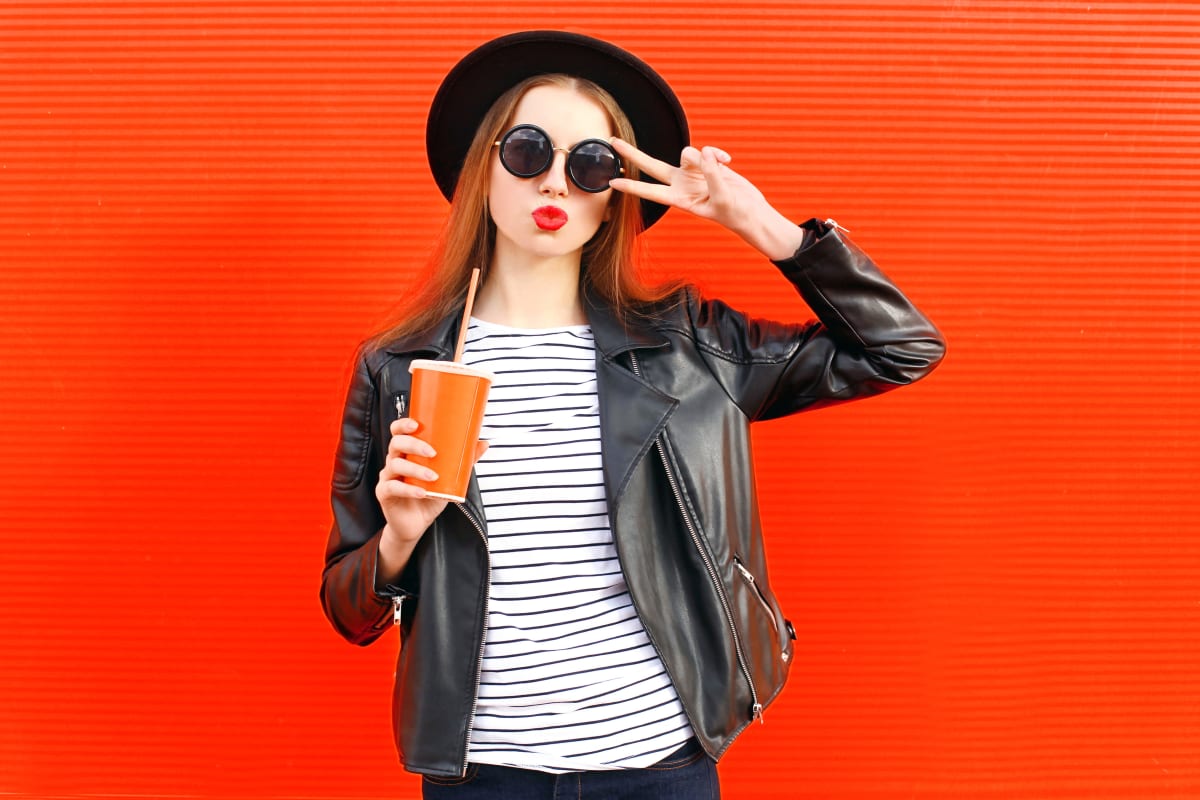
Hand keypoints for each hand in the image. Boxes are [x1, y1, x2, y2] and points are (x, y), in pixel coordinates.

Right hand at [375, 418, 488, 547]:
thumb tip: (483, 443)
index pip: (398, 432)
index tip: (416, 424)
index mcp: (407, 452)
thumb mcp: (449, 477)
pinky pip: (393, 487)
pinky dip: (409, 489)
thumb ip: (464, 460)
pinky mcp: (384, 494)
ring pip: (395, 465)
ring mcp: (388, 477)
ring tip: (433, 477)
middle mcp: (394, 461)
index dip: (403, 425)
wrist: (417, 524)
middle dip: (414, 445)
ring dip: (416, 469)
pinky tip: (422, 493)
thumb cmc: (430, 495)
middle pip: (396, 444)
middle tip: (433, 453)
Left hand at [609, 139, 805, 259]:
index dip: (631, 186)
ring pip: (688, 153)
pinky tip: (729, 161)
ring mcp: (693, 173)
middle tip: (612, 141)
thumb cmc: (735, 212)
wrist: (751, 211)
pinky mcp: (707, 164)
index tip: (612, 182)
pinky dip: (718, 154)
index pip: (650, 191)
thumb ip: (711, 174)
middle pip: (652, 166)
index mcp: (680, 199)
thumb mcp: (723, 196)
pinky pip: (707, 150)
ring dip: (703, 157)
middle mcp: (682, 184)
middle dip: (633, 154)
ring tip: (722, 167)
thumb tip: (703, 153)